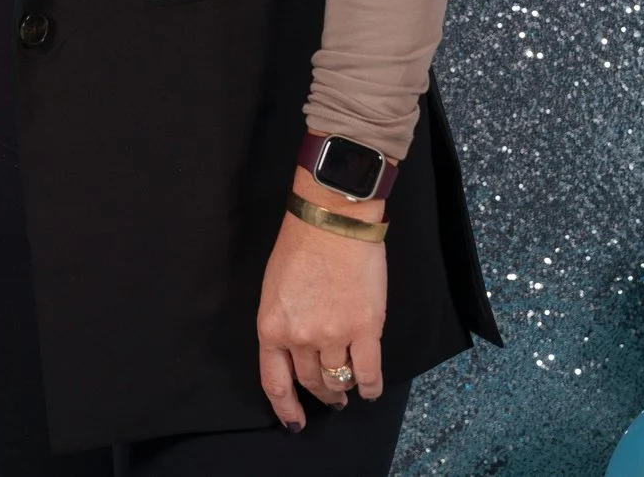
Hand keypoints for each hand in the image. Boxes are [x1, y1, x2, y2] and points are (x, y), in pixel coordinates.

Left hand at [255, 166, 388, 428]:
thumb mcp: (274, 290)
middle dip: (320, 393)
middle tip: (330, 397)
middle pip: (311, 382)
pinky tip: (370, 389)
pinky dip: (371, 387)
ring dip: (344, 389)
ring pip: (340, 380)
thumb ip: (283, 324)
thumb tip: (298, 351)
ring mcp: (334, 335)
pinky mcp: (366, 329)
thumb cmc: (300, 247)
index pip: (275, 382)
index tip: (295, 422)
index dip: (286, 408)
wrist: (331, 220)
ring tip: (349, 389)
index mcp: (272, 327)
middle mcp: (301, 338)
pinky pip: (370, 373)